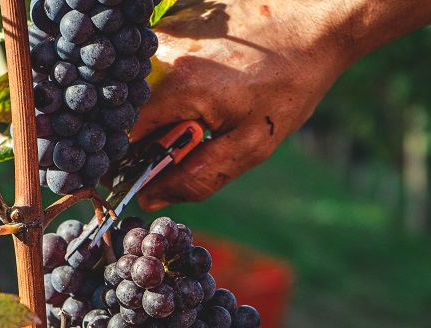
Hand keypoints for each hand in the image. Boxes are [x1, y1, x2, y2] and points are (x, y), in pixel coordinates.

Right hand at [132, 0, 430, 210]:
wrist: (314, 20)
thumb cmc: (288, 83)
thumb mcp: (250, 144)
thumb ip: (197, 177)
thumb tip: (151, 197)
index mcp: (176, 89)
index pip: (122, 138)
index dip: (127, 162)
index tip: (144, 172)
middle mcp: (161, 56)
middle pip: (127, 114)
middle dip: (149, 136)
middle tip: (189, 138)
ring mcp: (164, 33)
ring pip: (138, 90)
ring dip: (160, 109)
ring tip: (204, 107)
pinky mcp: (171, 22)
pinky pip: (152, 67)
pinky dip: (167, 85)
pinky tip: (204, 82)